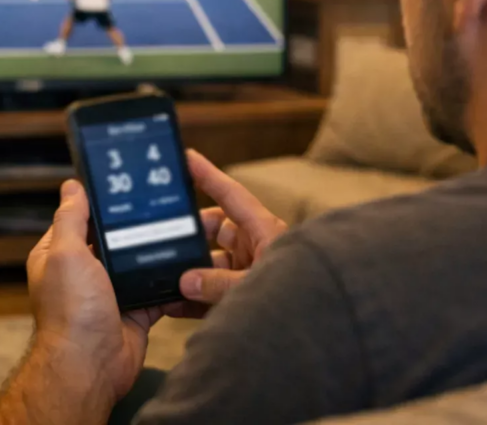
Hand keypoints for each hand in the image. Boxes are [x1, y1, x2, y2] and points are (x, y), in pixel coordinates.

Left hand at [27, 180, 161, 411]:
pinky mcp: (135, 310)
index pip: (80, 219)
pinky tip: (189, 262)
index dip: (100, 202)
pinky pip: (157, 289)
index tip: (127, 183)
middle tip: (166, 202)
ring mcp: (111, 292)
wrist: (91, 366)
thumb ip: (70, 219)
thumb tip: (72, 186)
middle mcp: (84, 272)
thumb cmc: (71, 311)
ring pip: (138, 262)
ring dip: (157, 250)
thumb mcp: (66, 254)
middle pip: (114, 239)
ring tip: (184, 226)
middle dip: (137, 225)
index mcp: (60, 256)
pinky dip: (171, 280)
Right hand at [163, 150, 286, 317]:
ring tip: (163, 278)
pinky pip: (213, 291)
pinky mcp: (245, 294)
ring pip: (211, 263)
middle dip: (190, 233)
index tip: (186, 157)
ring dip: (189, 272)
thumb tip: (186, 281)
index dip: (208, 175)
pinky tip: (172, 305)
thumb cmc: (300, 298)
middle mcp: (256, 245)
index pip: (230, 195)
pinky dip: (194, 298)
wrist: (323, 329)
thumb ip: (218, 284)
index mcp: (264, 230)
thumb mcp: (254, 286)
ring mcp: (250, 269)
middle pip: (215, 228)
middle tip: (165, 237)